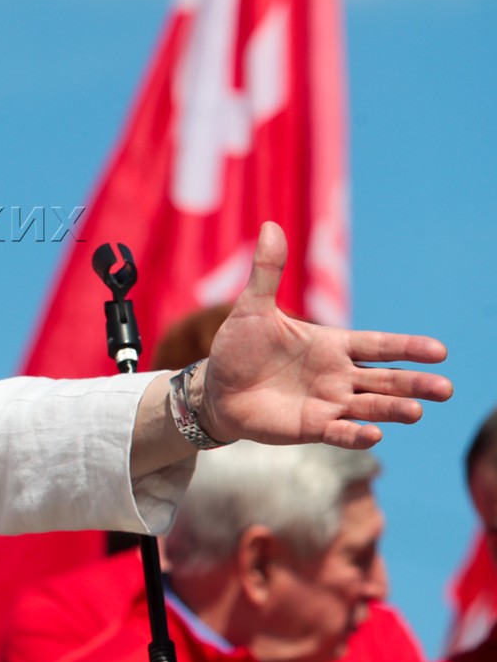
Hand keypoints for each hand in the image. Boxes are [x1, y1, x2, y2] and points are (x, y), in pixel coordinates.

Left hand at [201, 222, 451, 448]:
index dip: (407, 348)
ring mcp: (329, 403)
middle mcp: (339, 375)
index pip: (378, 345)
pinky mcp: (312, 427)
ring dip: (393, 410)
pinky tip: (373, 435)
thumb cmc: (239, 348)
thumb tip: (270, 227)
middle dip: (415, 384)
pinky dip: (356, 435)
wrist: (216, 389)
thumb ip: (268, 273)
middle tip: (445, 389)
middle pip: (386, 380)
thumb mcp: (252, 308)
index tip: (440, 351)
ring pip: (370, 407)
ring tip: (416, 412)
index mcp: (333, 345)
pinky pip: (340, 433)